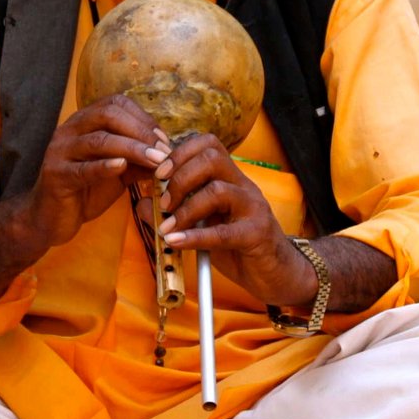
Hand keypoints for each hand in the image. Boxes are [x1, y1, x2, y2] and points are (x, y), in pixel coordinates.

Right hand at [24, 95, 169, 248]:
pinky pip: (83, 168)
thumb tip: (169, 154)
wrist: (51, 219)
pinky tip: (123, 167)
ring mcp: (60, 151)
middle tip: (164, 150)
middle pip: (108, 115)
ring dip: (132, 148)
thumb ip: (138, 160)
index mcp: (84, 122)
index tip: (164, 138)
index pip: (115, 104)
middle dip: (141, 130)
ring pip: (99, 140)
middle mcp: (69, 130)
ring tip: (156, 160)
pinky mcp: (56, 176)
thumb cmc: (86, 191)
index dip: (143, 118)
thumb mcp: (118, 172)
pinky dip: (105, 166)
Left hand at [151, 135, 316, 306]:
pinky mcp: (257, 235)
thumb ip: (175, 212)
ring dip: (185, 209)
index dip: (179, 153)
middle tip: (164, 203)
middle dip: (180, 177)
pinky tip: (175, 243)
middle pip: (212, 159)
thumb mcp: (204, 225)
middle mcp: (244, 186)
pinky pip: (223, 232)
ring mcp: (254, 208)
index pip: (208, 144)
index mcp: (231, 178)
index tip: (159, 174)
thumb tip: (141, 204)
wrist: (277, 273)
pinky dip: (195, 236)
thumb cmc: (238, 247)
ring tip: (167, 228)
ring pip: (218, 191)